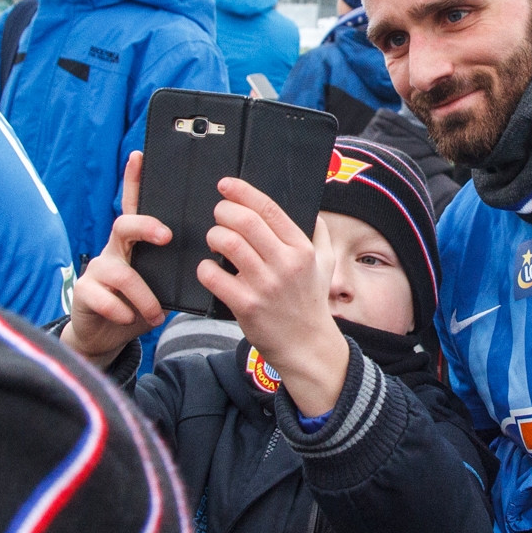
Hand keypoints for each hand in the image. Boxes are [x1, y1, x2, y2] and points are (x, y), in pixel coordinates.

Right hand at [61, 152, 170, 369]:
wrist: (106, 335)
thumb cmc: (137, 304)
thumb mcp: (160, 284)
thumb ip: (173, 269)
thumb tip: (206, 260)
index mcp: (134, 244)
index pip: (134, 206)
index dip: (134, 180)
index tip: (139, 156)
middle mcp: (113, 250)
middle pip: (124, 225)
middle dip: (146, 226)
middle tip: (166, 237)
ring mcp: (97, 270)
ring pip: (121, 272)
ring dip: (143, 295)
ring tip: (153, 313)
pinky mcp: (84, 292)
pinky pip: (103, 297)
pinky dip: (121, 310)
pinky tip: (128, 318)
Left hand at [198, 177, 347, 417]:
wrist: (307, 347)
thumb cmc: (312, 304)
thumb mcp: (326, 266)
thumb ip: (321, 236)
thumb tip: (315, 213)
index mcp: (301, 249)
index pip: (269, 210)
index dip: (243, 192)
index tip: (226, 185)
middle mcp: (285, 264)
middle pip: (245, 222)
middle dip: (224, 211)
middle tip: (218, 214)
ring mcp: (264, 286)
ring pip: (228, 244)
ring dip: (214, 236)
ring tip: (214, 240)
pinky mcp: (245, 306)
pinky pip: (214, 276)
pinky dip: (205, 268)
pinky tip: (209, 269)